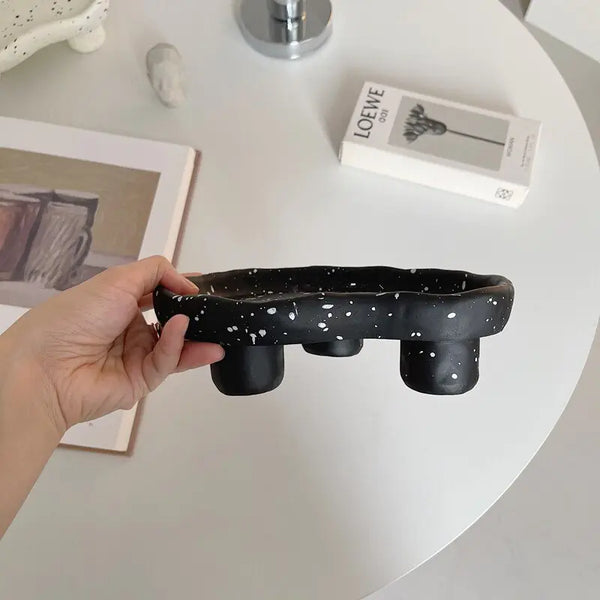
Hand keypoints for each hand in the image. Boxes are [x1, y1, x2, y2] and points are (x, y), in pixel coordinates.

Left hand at [1, 256, 223, 437]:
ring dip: (195, 336)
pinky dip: (177, 346)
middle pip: (173, 322)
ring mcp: (137, 356)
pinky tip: (183, 330)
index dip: (182, 289)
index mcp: (121, 303)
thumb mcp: (118, 279)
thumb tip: (188, 283)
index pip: (160, 294)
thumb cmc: (77, 315)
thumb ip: (158, 272)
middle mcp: (131, 330)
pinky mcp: (141, 381)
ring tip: (216, 329)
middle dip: (195, 316)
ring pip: (176, 345)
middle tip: (219, 309)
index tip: (207, 285)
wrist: (47, 366)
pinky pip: (166, 362)